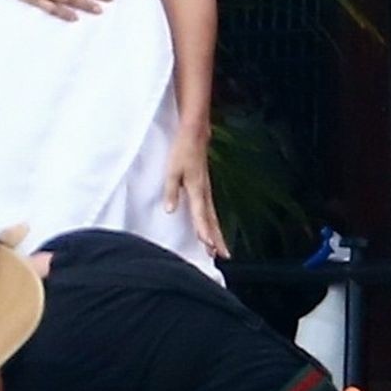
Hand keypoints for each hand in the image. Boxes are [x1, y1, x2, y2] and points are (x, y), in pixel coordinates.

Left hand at [162, 132, 228, 258]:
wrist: (195, 135)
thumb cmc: (183, 151)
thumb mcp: (172, 170)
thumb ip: (171, 191)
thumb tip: (170, 210)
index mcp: (197, 189)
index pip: (200, 214)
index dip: (203, 229)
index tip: (206, 244)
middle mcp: (205, 192)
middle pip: (211, 219)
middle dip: (216, 238)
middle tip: (221, 255)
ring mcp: (207, 190)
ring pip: (213, 216)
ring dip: (216, 233)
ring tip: (220, 249)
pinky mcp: (205, 188)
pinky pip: (211, 209)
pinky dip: (213, 222)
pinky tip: (212, 229)